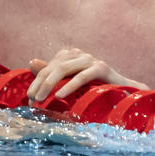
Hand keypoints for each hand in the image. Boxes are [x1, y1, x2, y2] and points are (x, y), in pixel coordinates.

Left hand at [27, 48, 147, 103]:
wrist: (125, 93)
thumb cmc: (95, 89)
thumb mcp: (71, 83)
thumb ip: (52, 74)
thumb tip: (32, 63)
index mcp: (70, 56)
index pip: (47, 68)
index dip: (36, 83)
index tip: (29, 99)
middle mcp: (79, 54)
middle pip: (53, 67)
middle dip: (40, 84)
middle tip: (32, 100)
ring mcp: (90, 59)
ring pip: (64, 68)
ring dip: (50, 84)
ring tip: (41, 99)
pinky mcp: (102, 68)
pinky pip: (82, 76)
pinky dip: (69, 85)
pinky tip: (59, 95)